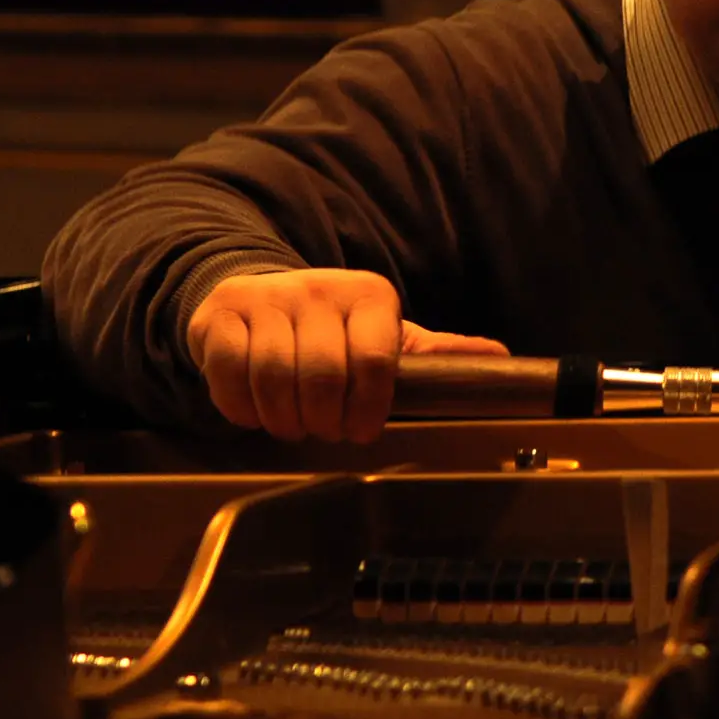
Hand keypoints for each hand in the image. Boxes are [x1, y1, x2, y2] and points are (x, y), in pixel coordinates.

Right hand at [186, 268, 506, 441]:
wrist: (259, 299)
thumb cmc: (334, 332)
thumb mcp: (388, 338)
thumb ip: (437, 355)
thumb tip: (500, 356)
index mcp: (371, 296)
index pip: (375, 361)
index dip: (368, 409)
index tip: (361, 430)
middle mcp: (320, 288)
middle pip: (323, 376)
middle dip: (324, 421)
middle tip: (324, 430)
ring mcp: (267, 298)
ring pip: (274, 378)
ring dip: (284, 419)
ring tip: (293, 424)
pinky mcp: (219, 314)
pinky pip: (227, 373)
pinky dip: (241, 407)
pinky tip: (255, 410)